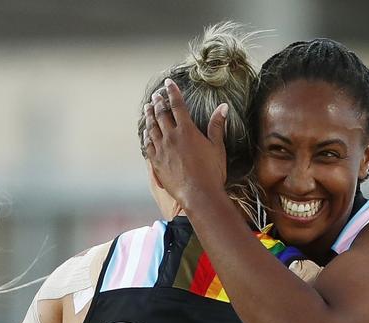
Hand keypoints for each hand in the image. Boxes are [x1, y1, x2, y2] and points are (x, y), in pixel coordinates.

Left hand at [142, 78, 229, 208]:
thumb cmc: (211, 171)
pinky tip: (146, 132)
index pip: (177, 105)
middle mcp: (171, 137)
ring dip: (149, 116)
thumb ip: (217, 125)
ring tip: (147, 108)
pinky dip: (146, 136)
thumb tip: (223, 107)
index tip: (168, 83)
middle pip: (161, 115)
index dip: (172, 92)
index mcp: (186, 131)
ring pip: (152, 128)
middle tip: (156, 96)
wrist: (198, 194)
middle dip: (158, 103)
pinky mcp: (156, 163)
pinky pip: (148, 145)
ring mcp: (161, 150)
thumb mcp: (217, 147)